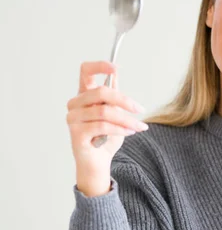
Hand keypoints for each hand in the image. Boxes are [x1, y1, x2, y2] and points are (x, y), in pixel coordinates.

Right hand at [66, 61, 147, 196]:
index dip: (100, 66)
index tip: (116, 68)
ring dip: (127, 119)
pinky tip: (130, 132)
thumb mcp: (114, 113)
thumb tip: (115, 73)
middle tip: (140, 109)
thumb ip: (113, 96)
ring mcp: (73, 119)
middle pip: (101, 92)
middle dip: (125, 100)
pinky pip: (102, 126)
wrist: (99, 163)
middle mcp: (75, 104)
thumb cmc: (106, 136)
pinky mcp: (76, 133)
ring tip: (140, 126)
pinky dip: (120, 128)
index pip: (85, 72)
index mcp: (84, 94)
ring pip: (104, 111)